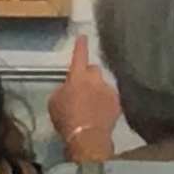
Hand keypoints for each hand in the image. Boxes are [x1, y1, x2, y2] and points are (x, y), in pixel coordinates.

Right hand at [49, 34, 120, 163]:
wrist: (87, 136)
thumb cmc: (66, 118)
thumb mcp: (55, 101)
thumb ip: (63, 89)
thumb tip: (69, 87)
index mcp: (78, 76)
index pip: (79, 55)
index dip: (80, 46)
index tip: (83, 36)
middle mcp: (96, 79)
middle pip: (93, 70)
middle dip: (89, 76)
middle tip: (83, 89)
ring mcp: (109, 89)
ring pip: (103, 85)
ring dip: (98, 91)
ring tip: (92, 106)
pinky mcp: (118, 102)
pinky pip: (110, 98)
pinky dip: (106, 103)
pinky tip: (101, 113)